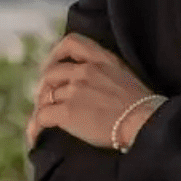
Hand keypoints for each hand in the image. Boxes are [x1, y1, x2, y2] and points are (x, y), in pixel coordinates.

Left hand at [25, 33, 154, 150]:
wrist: (145, 123)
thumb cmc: (142, 106)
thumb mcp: (125, 75)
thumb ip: (105, 72)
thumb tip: (89, 84)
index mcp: (102, 58)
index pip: (71, 42)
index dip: (56, 53)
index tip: (53, 65)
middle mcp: (85, 70)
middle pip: (51, 73)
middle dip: (45, 88)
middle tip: (47, 102)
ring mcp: (75, 90)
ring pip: (45, 96)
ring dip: (42, 108)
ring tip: (42, 123)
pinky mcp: (67, 111)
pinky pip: (41, 117)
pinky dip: (35, 128)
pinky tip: (35, 138)